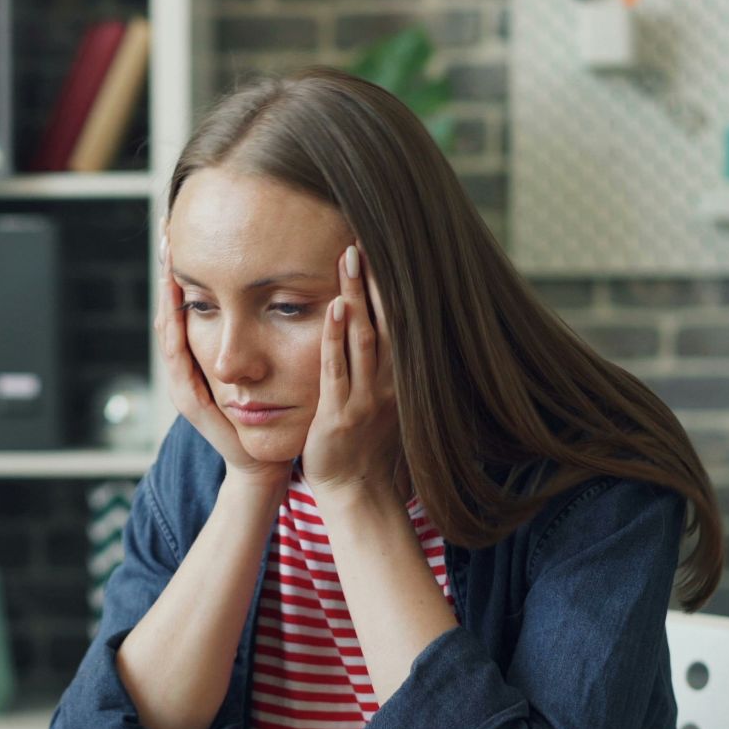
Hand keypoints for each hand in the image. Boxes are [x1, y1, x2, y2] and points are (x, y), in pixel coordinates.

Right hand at [155, 227, 288, 486]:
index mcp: (201, 355)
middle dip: (166, 271)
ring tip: (166, 259)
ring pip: (167, 329)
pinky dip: (174, 330)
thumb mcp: (264, 362)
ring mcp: (182, 383)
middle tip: (165, 232)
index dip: (183, 269)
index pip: (187, 303)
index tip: (182, 231)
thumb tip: (281, 285)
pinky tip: (174, 306)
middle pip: (169, 309)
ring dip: (165, 295)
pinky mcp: (190, 399)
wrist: (262, 461)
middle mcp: (185, 366)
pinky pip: (177, 358)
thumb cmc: (270, 411)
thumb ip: (264, 330)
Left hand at [302, 242, 402, 502]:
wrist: (357, 492)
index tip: (381, 247)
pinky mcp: (340, 414)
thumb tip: (379, 325)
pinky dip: (335, 338)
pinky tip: (331, 308)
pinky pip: (337, 371)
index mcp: (398, 377)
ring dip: (356, 296)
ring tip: (349, 258)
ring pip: (364, 338)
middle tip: (363, 236)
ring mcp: (367, 399)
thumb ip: (380, 364)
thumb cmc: (363, 444)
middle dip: (374, 279)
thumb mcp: (380, 399)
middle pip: (385, 320)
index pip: (397, 320)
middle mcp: (389, 383)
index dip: (389, 284)